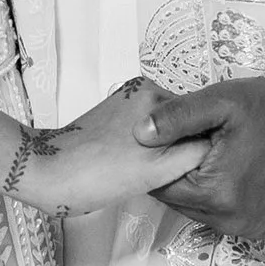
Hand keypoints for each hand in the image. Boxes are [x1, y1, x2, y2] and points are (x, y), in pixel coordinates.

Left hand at [18, 77, 203, 214]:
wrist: (48, 174)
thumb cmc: (97, 175)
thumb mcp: (157, 170)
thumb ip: (194, 154)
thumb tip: (216, 148)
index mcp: (157, 96)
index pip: (200, 123)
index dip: (200, 149)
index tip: (191, 170)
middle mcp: (144, 90)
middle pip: (183, 124)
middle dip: (180, 148)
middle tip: (163, 174)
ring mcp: (127, 101)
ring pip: (164, 129)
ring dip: (162, 149)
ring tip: (144, 170)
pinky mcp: (113, 113)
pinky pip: (145, 130)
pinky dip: (145, 147)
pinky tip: (132, 164)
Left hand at [135, 74, 264, 238]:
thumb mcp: (221, 102)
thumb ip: (175, 117)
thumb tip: (139, 133)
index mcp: (217, 193)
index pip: (161, 186)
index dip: (162, 161)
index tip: (174, 139)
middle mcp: (231, 220)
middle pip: (179, 200)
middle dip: (181, 173)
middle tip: (200, 143)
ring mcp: (247, 228)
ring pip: (198, 209)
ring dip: (200, 185)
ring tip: (218, 154)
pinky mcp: (260, 228)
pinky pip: (221, 216)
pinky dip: (220, 196)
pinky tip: (233, 169)